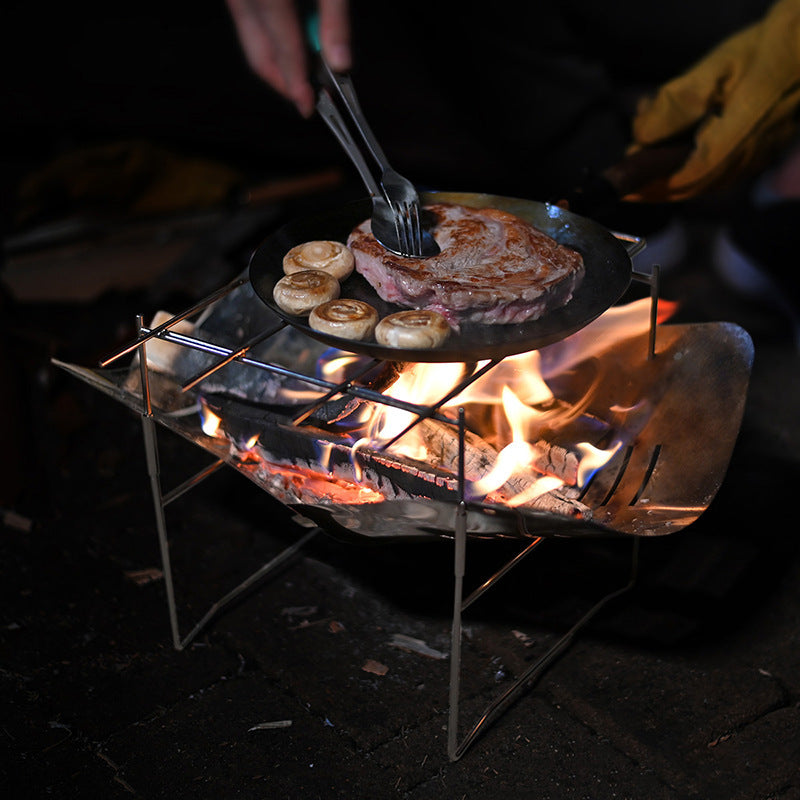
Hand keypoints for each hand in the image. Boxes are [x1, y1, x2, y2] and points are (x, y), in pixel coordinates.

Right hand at [225, 0, 350, 117]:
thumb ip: (335, 18)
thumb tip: (341, 63)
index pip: (284, 52)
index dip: (298, 85)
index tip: (309, 106)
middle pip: (260, 58)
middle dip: (286, 84)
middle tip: (309, 97)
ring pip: (251, 44)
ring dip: (278, 64)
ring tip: (306, 72)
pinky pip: (249, 24)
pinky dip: (270, 41)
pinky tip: (294, 42)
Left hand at [628, 0, 799, 200]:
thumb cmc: (771, 43)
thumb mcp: (715, 68)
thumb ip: (675, 104)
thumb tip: (641, 138)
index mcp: (738, 138)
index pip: (687, 179)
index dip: (653, 188)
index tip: (625, 188)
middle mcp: (752, 154)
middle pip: (695, 186)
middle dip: (657, 186)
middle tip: (630, 177)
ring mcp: (762, 153)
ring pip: (709, 181)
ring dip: (673, 176)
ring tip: (648, 158)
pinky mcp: (767, 147)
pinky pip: (724, 171)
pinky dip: (694, 168)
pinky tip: (678, 151)